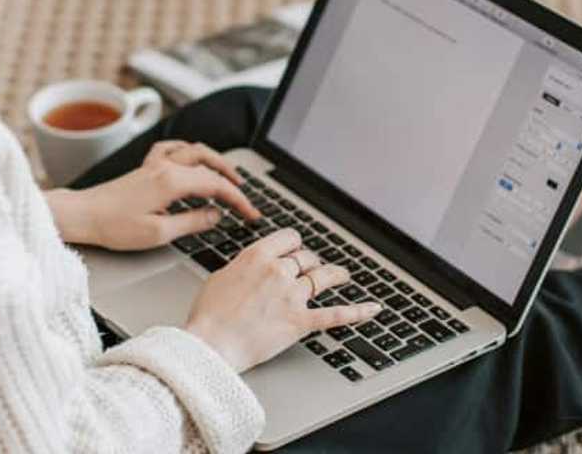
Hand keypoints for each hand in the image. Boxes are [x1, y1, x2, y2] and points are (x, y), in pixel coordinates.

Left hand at [45, 140, 260, 249]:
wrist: (82, 215)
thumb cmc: (114, 226)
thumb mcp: (159, 233)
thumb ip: (192, 222)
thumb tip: (215, 215)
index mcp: (172, 181)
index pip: (217, 185)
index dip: (239, 199)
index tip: (251, 213)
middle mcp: (165, 167)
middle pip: (210, 163)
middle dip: (232, 177)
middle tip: (245, 195)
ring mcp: (155, 165)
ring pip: (194, 151)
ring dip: (215, 160)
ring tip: (228, 175)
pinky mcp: (145, 168)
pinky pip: (172, 148)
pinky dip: (188, 150)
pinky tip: (191, 157)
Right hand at [184, 228, 381, 371]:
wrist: (210, 344)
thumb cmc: (209, 315)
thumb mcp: (221, 276)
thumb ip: (244, 266)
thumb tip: (254, 265)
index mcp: (257, 255)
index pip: (290, 238)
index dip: (295, 245)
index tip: (295, 250)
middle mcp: (278, 271)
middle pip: (306, 257)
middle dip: (310, 263)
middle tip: (312, 269)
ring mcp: (292, 296)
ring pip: (323, 277)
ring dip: (335, 274)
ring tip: (343, 275)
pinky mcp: (300, 321)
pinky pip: (335, 314)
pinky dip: (357, 312)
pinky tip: (372, 309)